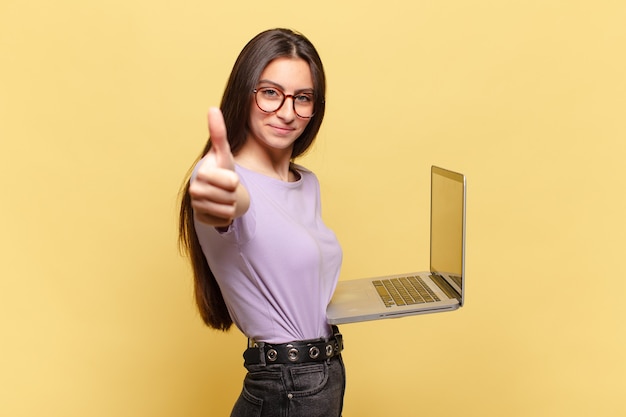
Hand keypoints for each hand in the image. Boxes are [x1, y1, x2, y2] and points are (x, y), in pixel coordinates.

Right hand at [189, 108, 239, 226]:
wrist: (216, 188)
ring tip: (223, 195)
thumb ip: (219, 132)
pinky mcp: (202, 220)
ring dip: (231, 204)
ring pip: (229, 210)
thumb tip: (212, 108)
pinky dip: (226, 215)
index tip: (226, 174)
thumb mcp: (224, 152)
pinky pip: (224, 221)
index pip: (232, 183)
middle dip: (233, 193)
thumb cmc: (221, 168)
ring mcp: (197, 206)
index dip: (235, 180)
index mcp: (201, 173)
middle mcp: (194, 191)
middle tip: (226, 187)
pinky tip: (219, 206)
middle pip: (231, 198)